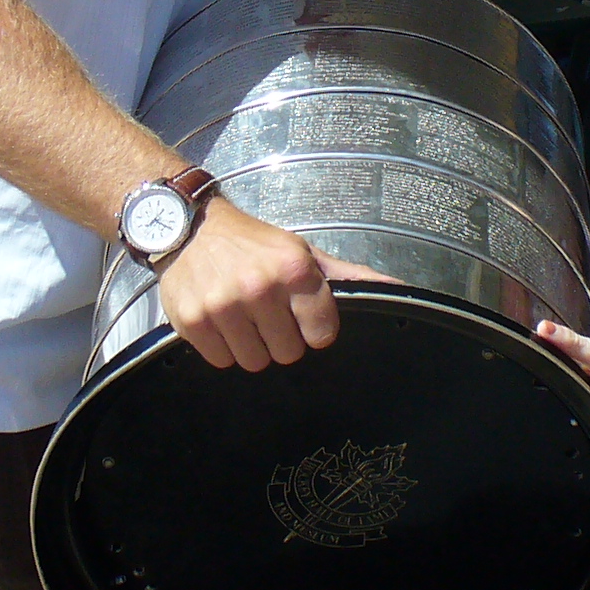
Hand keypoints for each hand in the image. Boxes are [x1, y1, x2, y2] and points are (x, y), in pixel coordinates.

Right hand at [153, 198, 341, 370]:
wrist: (191, 228)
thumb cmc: (254, 243)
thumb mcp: (304, 252)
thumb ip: (349, 276)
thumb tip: (398, 291)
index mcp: (293, 269)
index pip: (322, 335)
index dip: (313, 328)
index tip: (301, 316)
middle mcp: (258, 287)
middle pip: (288, 353)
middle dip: (281, 338)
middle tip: (267, 314)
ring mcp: (222, 306)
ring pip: (254, 362)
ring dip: (250, 345)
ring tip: (242, 316)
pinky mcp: (192, 321)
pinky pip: (221, 361)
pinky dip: (222, 347)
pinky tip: (220, 320)